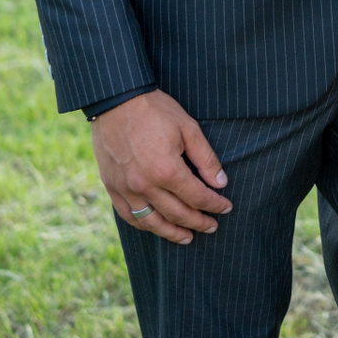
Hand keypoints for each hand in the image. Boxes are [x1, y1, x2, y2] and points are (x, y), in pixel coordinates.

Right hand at [90, 90, 231, 243]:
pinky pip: (129, 215)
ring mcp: (125, 188)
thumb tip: (220, 183)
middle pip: (177, 214)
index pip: (197, 197)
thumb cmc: (155, 111)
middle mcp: (145, 185)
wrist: (116, 100)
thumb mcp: (188, 128)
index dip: (214, 205)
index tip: (226, 208)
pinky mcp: (112, 186)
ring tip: (187, 237)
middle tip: (212, 227)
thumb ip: (206, 159)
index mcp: (167, 170)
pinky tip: (155, 226)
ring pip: (152, 222)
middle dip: (198, 222)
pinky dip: (144, 225)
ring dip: (172, 232)